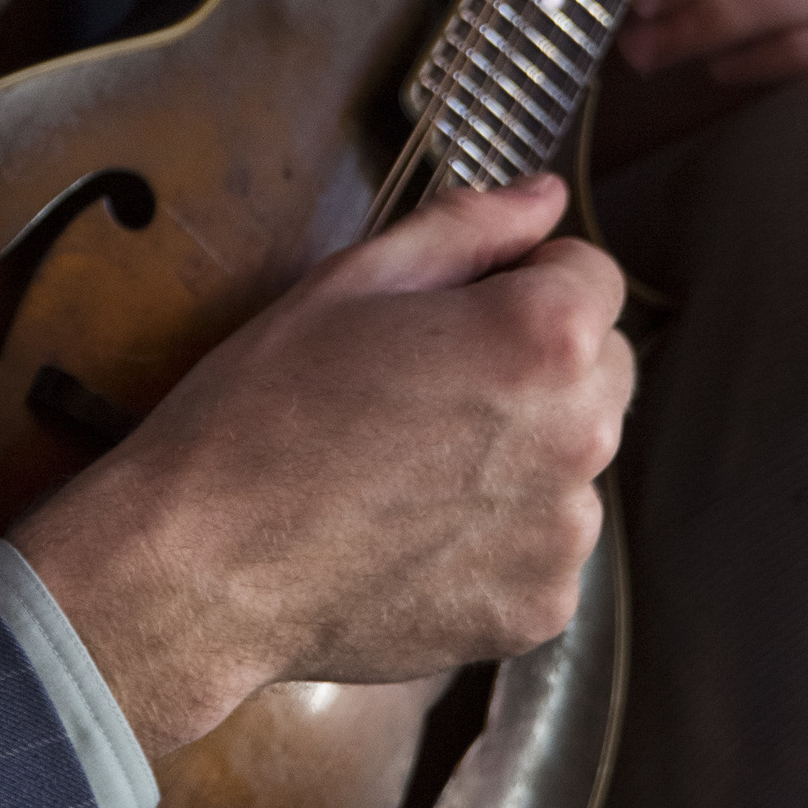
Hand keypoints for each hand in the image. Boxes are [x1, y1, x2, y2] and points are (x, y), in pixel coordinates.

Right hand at [9, 173, 631, 766]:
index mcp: (542, 336)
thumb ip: (468, 228)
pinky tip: (416, 532)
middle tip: (429, 385)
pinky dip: (500, 538)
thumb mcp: (349, 281)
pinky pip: (545, 547)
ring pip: (575, 462)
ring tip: (414, 467)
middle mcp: (581, 435)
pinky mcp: (541, 610)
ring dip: (523, 452)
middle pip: (603, 370)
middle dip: (541, 362)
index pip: (594, 277)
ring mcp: (565, 535)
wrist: (204, 565)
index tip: (456, 310)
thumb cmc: (263, 406)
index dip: (525, 278)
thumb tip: (546, 197)